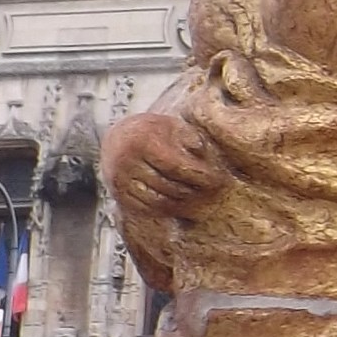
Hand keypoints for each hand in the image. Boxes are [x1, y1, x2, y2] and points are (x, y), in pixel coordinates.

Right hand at [102, 109, 227, 218]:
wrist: (120, 138)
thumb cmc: (155, 132)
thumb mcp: (173, 127)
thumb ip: (189, 138)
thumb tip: (201, 153)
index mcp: (142, 141)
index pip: (176, 165)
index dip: (199, 175)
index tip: (217, 179)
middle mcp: (127, 161)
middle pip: (169, 185)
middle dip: (194, 190)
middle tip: (213, 193)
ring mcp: (120, 180)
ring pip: (159, 200)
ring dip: (183, 203)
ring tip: (200, 199)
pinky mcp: (119, 194)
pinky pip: (147, 208)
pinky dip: (167, 209)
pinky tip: (181, 204)